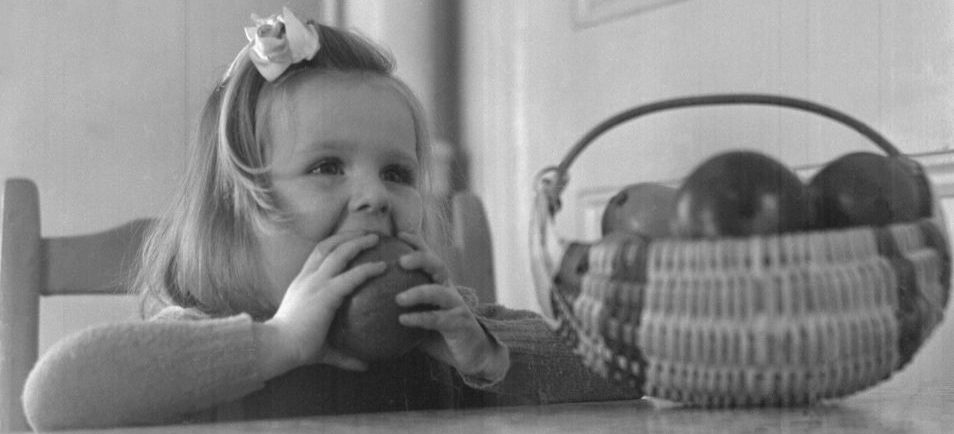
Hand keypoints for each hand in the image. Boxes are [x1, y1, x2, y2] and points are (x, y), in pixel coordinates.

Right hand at [262, 232, 385, 374]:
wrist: (277, 348)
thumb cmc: (295, 349)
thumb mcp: (323, 348)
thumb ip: (344, 354)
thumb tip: (365, 366)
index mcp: (302, 284)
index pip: (317, 255)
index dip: (334, 244)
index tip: (350, 241)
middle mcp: (308, 278)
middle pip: (328, 245)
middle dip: (348, 235)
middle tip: (368, 234)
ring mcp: (316, 283)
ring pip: (340, 252)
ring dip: (358, 242)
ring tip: (377, 238)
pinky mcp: (326, 293)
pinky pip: (352, 276)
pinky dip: (368, 268)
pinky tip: (383, 267)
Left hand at [394, 232, 508, 380]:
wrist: (472, 354)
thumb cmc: (440, 335)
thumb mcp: (420, 317)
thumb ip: (401, 308)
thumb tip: (366, 304)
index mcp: (439, 284)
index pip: (429, 258)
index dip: (417, 243)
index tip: (399, 235)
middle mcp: (449, 290)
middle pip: (438, 266)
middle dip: (421, 258)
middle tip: (401, 261)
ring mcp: (457, 306)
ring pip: (439, 292)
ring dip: (419, 292)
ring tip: (398, 298)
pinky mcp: (460, 324)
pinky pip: (438, 319)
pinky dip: (420, 318)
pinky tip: (403, 320)